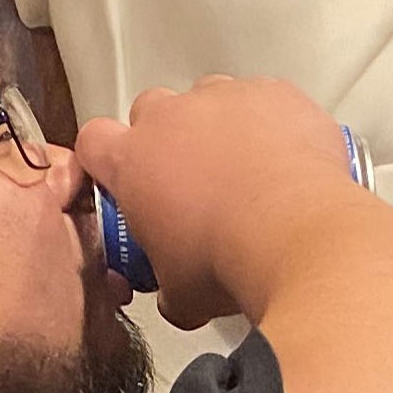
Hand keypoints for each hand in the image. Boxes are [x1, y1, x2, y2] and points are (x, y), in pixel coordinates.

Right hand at [75, 76, 355, 327]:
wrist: (298, 239)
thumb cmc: (231, 260)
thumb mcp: (181, 293)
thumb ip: (167, 286)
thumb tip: (176, 299)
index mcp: (133, 161)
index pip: (94, 141)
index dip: (107, 158)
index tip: (126, 177)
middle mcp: (173, 118)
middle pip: (152, 109)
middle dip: (166, 138)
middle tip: (191, 178)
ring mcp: (225, 98)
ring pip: (210, 98)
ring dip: (221, 126)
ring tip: (247, 169)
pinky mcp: (274, 93)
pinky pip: (266, 98)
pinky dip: (273, 121)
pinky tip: (287, 158)